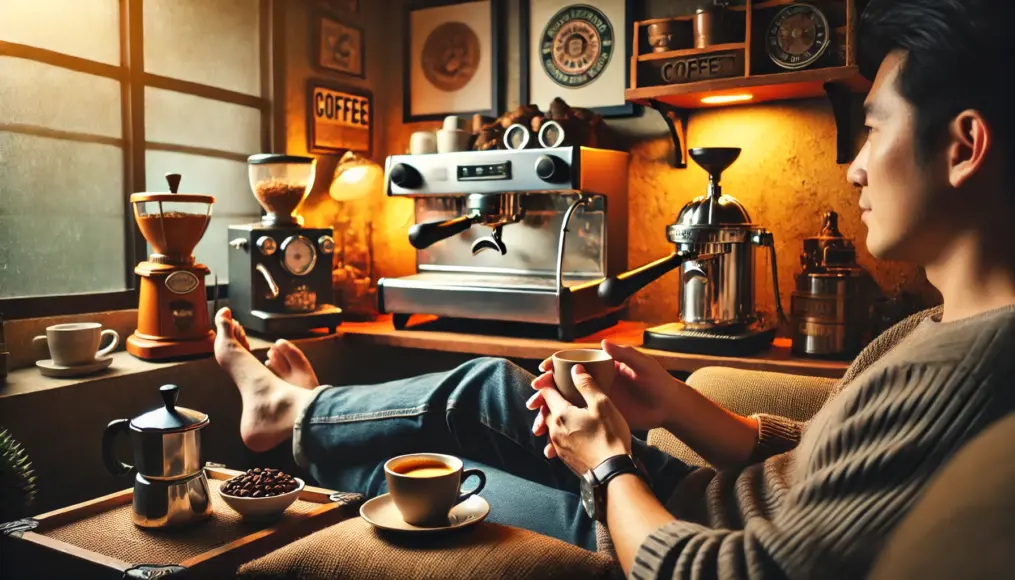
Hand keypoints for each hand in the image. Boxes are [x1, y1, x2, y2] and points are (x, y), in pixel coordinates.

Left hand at [526, 364, 631, 474]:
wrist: (613, 472)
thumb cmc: (609, 436)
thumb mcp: (602, 404)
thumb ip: (587, 384)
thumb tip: (575, 369)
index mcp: (560, 414)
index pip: (546, 391)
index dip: (550, 381)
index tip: (557, 376)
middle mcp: (553, 430)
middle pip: (546, 409)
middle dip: (551, 399)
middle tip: (562, 392)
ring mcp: (557, 445)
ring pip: (550, 425)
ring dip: (556, 417)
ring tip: (568, 412)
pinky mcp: (564, 458)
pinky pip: (557, 440)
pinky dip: (562, 432)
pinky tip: (572, 432)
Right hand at [531, 340, 679, 430]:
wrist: (668, 407)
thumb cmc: (658, 382)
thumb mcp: (643, 366)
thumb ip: (625, 354)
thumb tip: (603, 342)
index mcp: (601, 366)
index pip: (571, 364)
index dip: (553, 367)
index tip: (541, 373)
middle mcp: (594, 383)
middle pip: (561, 388)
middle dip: (544, 397)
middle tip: (532, 405)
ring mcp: (595, 401)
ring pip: (565, 409)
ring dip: (549, 418)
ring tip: (538, 428)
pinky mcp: (599, 418)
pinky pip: (578, 426)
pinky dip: (564, 436)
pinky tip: (553, 446)